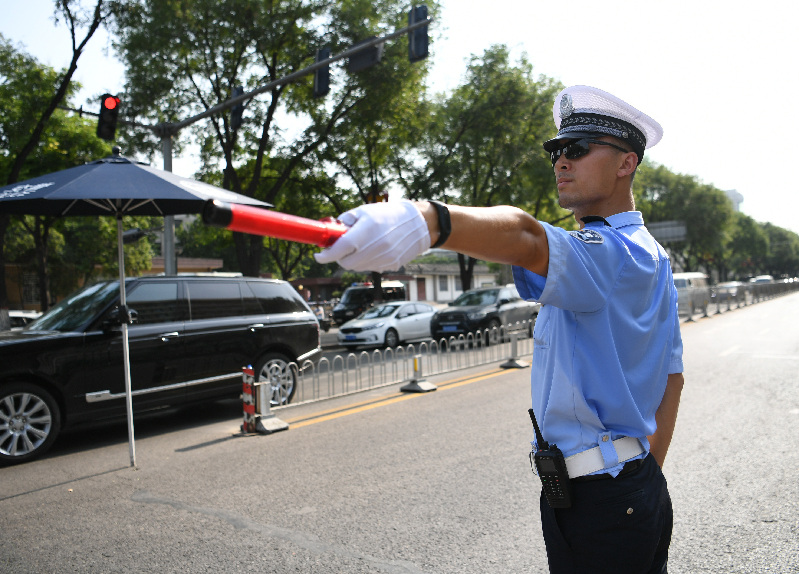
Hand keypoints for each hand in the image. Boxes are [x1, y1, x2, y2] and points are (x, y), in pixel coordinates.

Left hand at [314, 199, 430, 271]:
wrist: (418, 224)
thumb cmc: (388, 214)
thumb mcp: (364, 211)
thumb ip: (345, 221)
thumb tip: (330, 232)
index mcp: (367, 230)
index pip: (340, 249)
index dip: (325, 255)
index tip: (318, 256)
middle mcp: (376, 246)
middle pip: (346, 263)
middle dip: (339, 257)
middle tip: (340, 249)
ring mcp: (384, 258)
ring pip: (358, 267)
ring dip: (353, 259)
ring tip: (361, 245)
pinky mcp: (391, 265)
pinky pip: (371, 267)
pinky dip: (366, 261)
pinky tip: (374, 250)